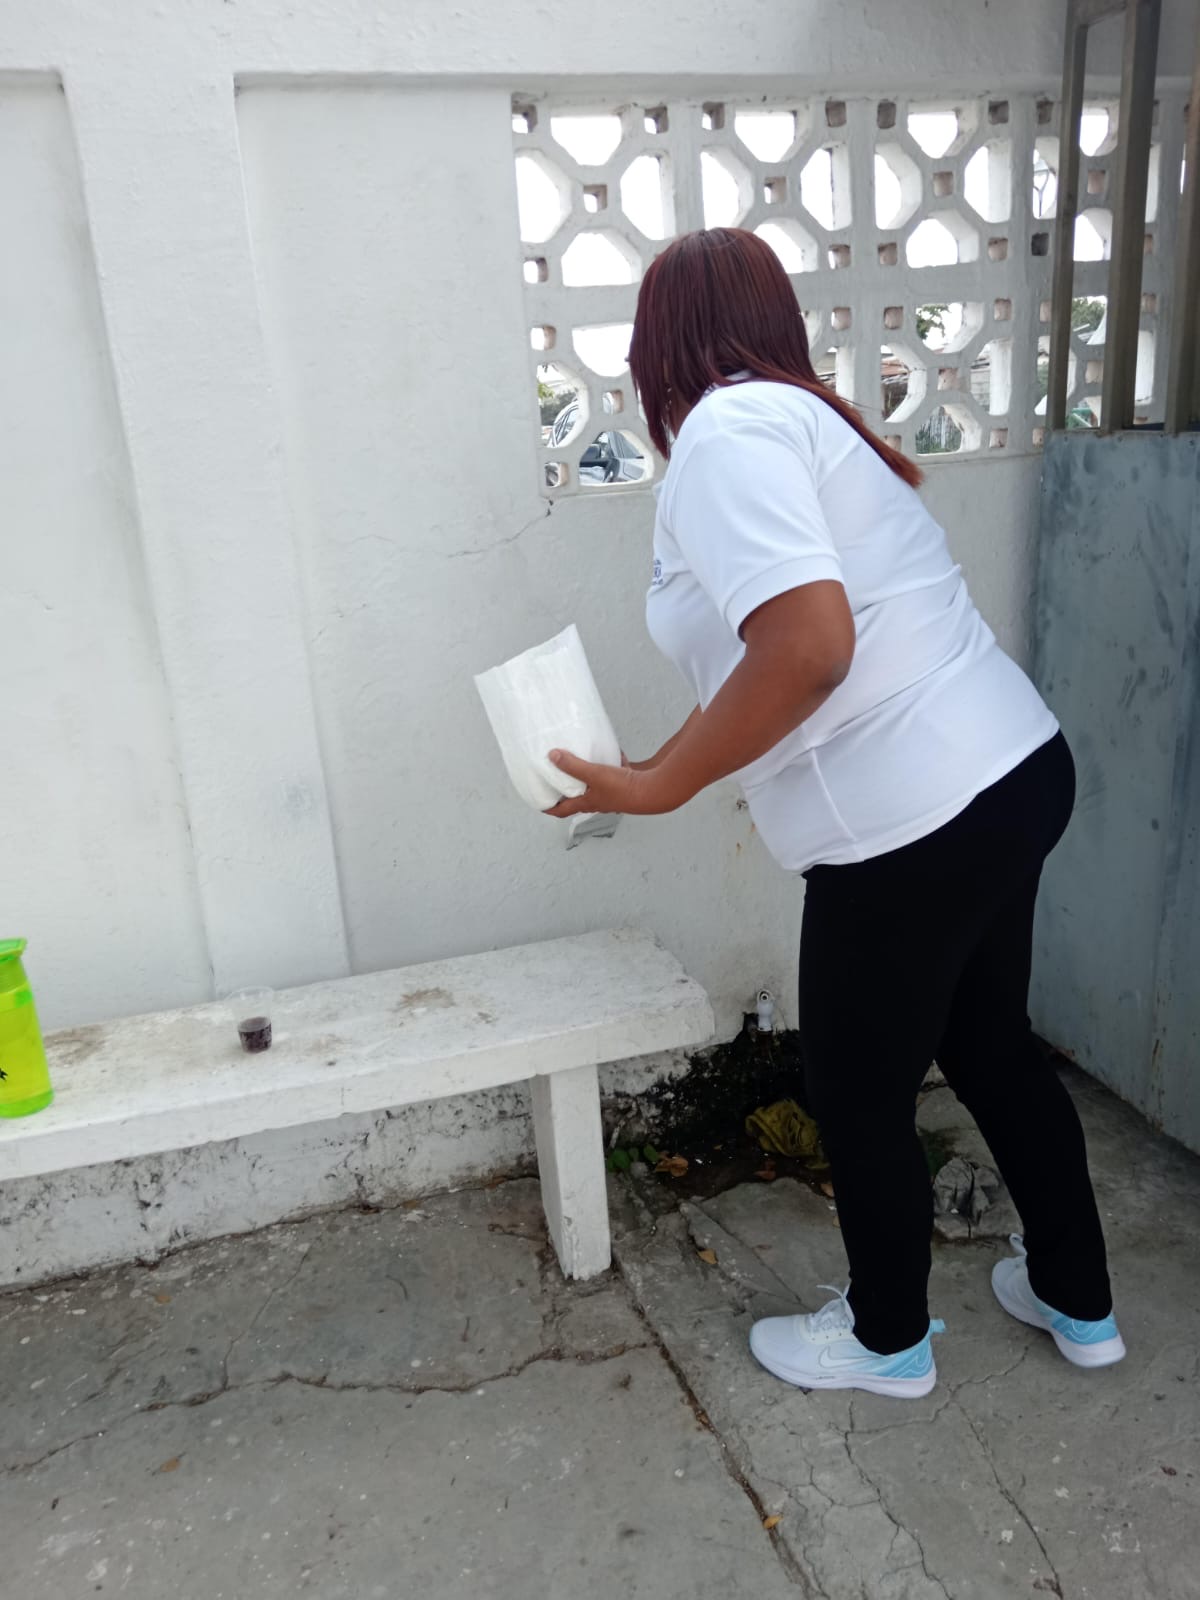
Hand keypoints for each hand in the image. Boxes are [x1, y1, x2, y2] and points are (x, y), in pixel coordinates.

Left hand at [543, 750, 681, 817]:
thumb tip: (552, 756)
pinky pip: (614, 771)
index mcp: (588, 803)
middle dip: (567, 790)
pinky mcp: (626, 781)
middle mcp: (599, 801)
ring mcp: (614, 792)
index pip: (563, 810)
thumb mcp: (593, 774)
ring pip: (596, 784)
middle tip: (556, 779)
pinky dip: (610, 762)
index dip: (550, 808)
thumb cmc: (623, 788)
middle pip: (578, 798)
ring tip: (579, 762)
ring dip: (588, 776)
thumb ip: (572, 765)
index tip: (539, 804)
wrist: (654, 790)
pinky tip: (610, 750)